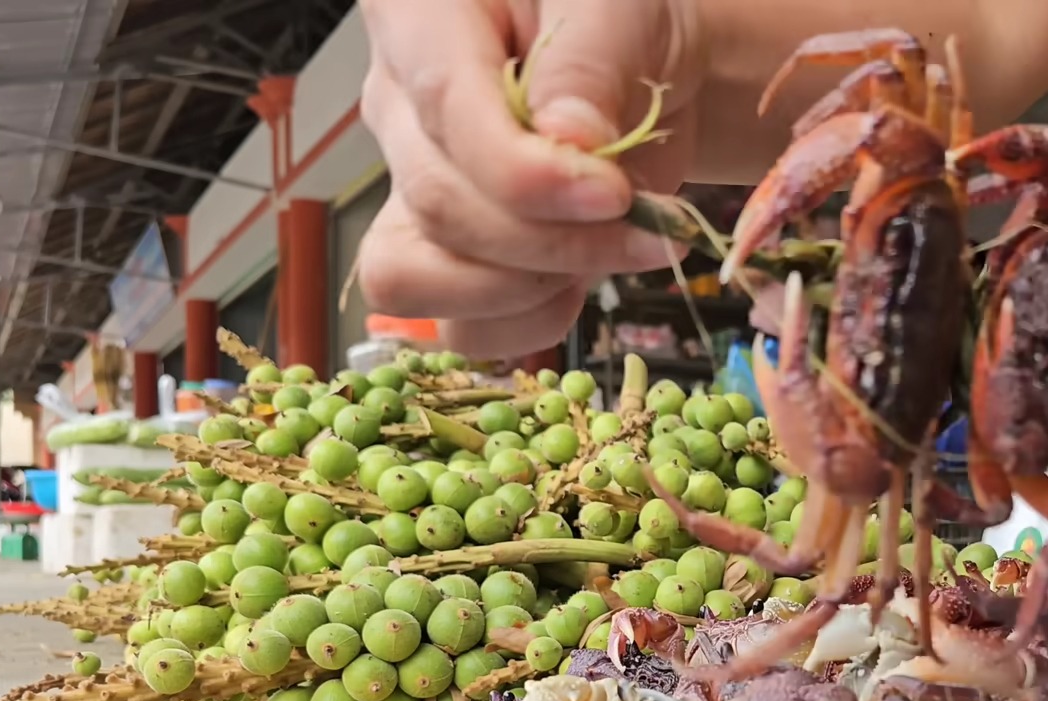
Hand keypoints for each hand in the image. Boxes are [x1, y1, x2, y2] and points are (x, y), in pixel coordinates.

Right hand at [357, 0, 703, 356]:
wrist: (644, 67)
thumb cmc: (620, 19)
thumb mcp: (617, 8)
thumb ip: (588, 65)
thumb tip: (570, 141)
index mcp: (420, 20)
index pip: (445, 113)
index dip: (525, 176)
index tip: (612, 195)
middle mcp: (399, 107)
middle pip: (439, 206)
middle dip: (553, 240)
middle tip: (648, 228)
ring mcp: (413, 186)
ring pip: (421, 279)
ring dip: (532, 290)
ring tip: (615, 252)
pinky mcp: (446, 253)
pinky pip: (456, 322)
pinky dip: (526, 323)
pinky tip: (580, 285)